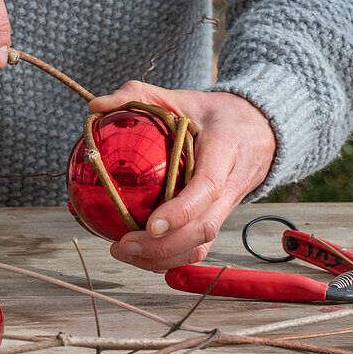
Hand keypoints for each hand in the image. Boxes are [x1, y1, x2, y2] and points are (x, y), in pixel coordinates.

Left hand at [88, 81, 275, 271]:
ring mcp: (227, 207)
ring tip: (123, 252)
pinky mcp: (218, 218)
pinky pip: (197, 246)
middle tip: (123, 244)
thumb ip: (137, 95)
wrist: (257, 131)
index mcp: (225, 151)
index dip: (181, 211)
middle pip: (204, 227)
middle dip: (165, 246)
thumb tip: (95, 107)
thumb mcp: (180, 97)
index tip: (151, 225)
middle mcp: (231, 185)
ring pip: (202, 244)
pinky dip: (169, 258)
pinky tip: (137, 253)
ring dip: (163, 258)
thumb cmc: (213, 114)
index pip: (207, 188)